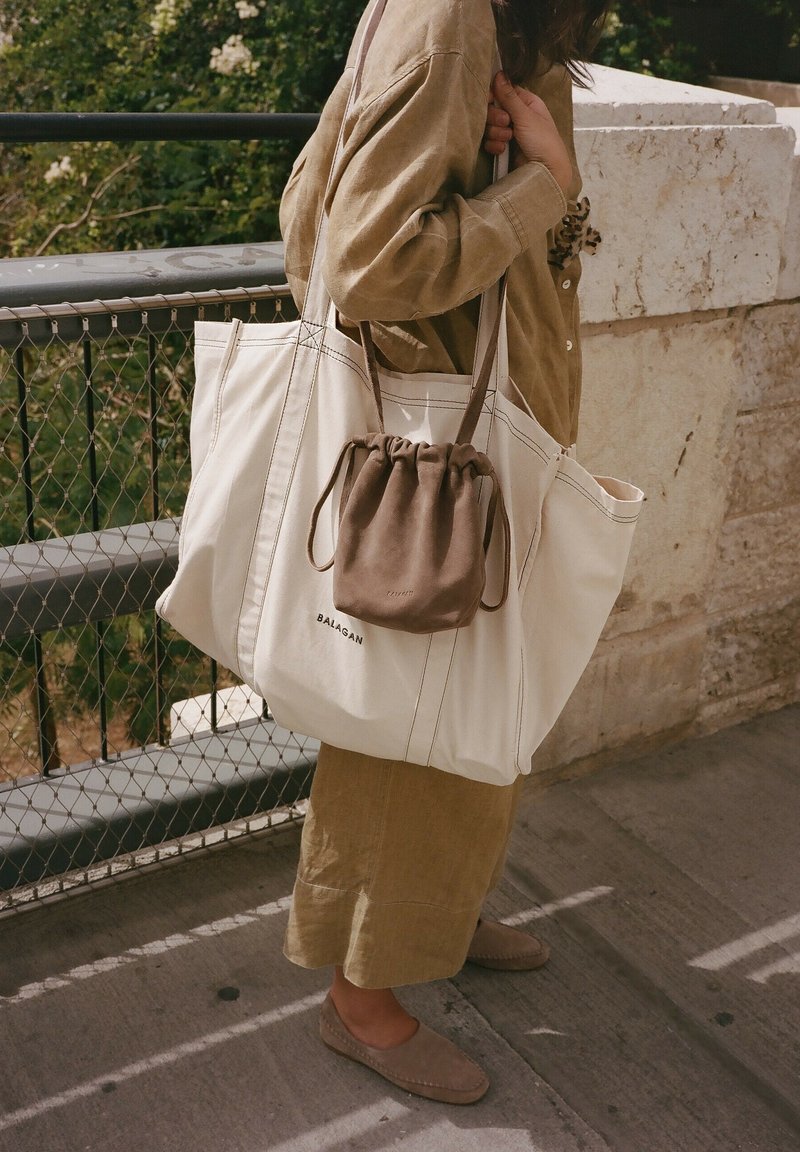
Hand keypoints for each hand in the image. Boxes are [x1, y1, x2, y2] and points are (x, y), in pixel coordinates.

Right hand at [485, 72, 572, 193]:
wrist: (545, 173)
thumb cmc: (543, 142)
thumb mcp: (526, 116)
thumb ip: (509, 96)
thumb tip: (499, 73)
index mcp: (526, 103)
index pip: (503, 91)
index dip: (494, 95)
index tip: (490, 100)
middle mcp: (517, 115)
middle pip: (493, 108)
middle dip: (495, 117)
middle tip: (506, 123)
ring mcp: (510, 132)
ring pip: (490, 126)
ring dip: (495, 133)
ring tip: (508, 139)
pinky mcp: (504, 148)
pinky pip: (490, 141)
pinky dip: (494, 145)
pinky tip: (503, 150)